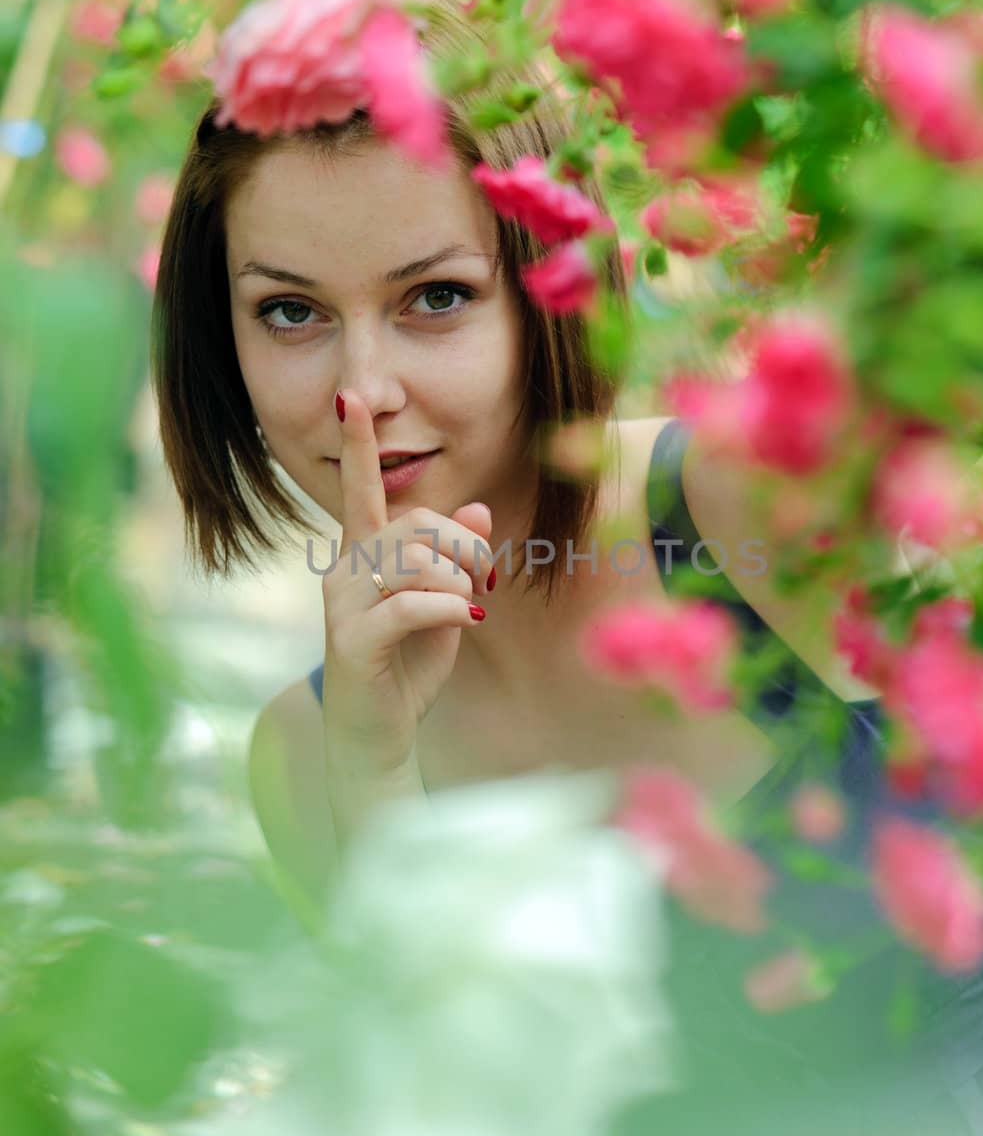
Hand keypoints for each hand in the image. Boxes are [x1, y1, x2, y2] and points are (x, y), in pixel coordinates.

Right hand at [321, 390, 493, 793]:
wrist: (378, 736)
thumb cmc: (409, 665)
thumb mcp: (444, 604)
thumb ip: (456, 559)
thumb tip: (475, 510)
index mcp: (363, 554)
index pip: (361, 490)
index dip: (359, 446)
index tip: (349, 398)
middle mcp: (344, 569)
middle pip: (417, 525)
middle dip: (466, 550)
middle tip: (485, 583)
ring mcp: (343, 604)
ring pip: (417, 561)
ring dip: (461, 584)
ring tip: (469, 608)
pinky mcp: (352, 640)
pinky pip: (411, 603)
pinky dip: (452, 609)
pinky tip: (469, 623)